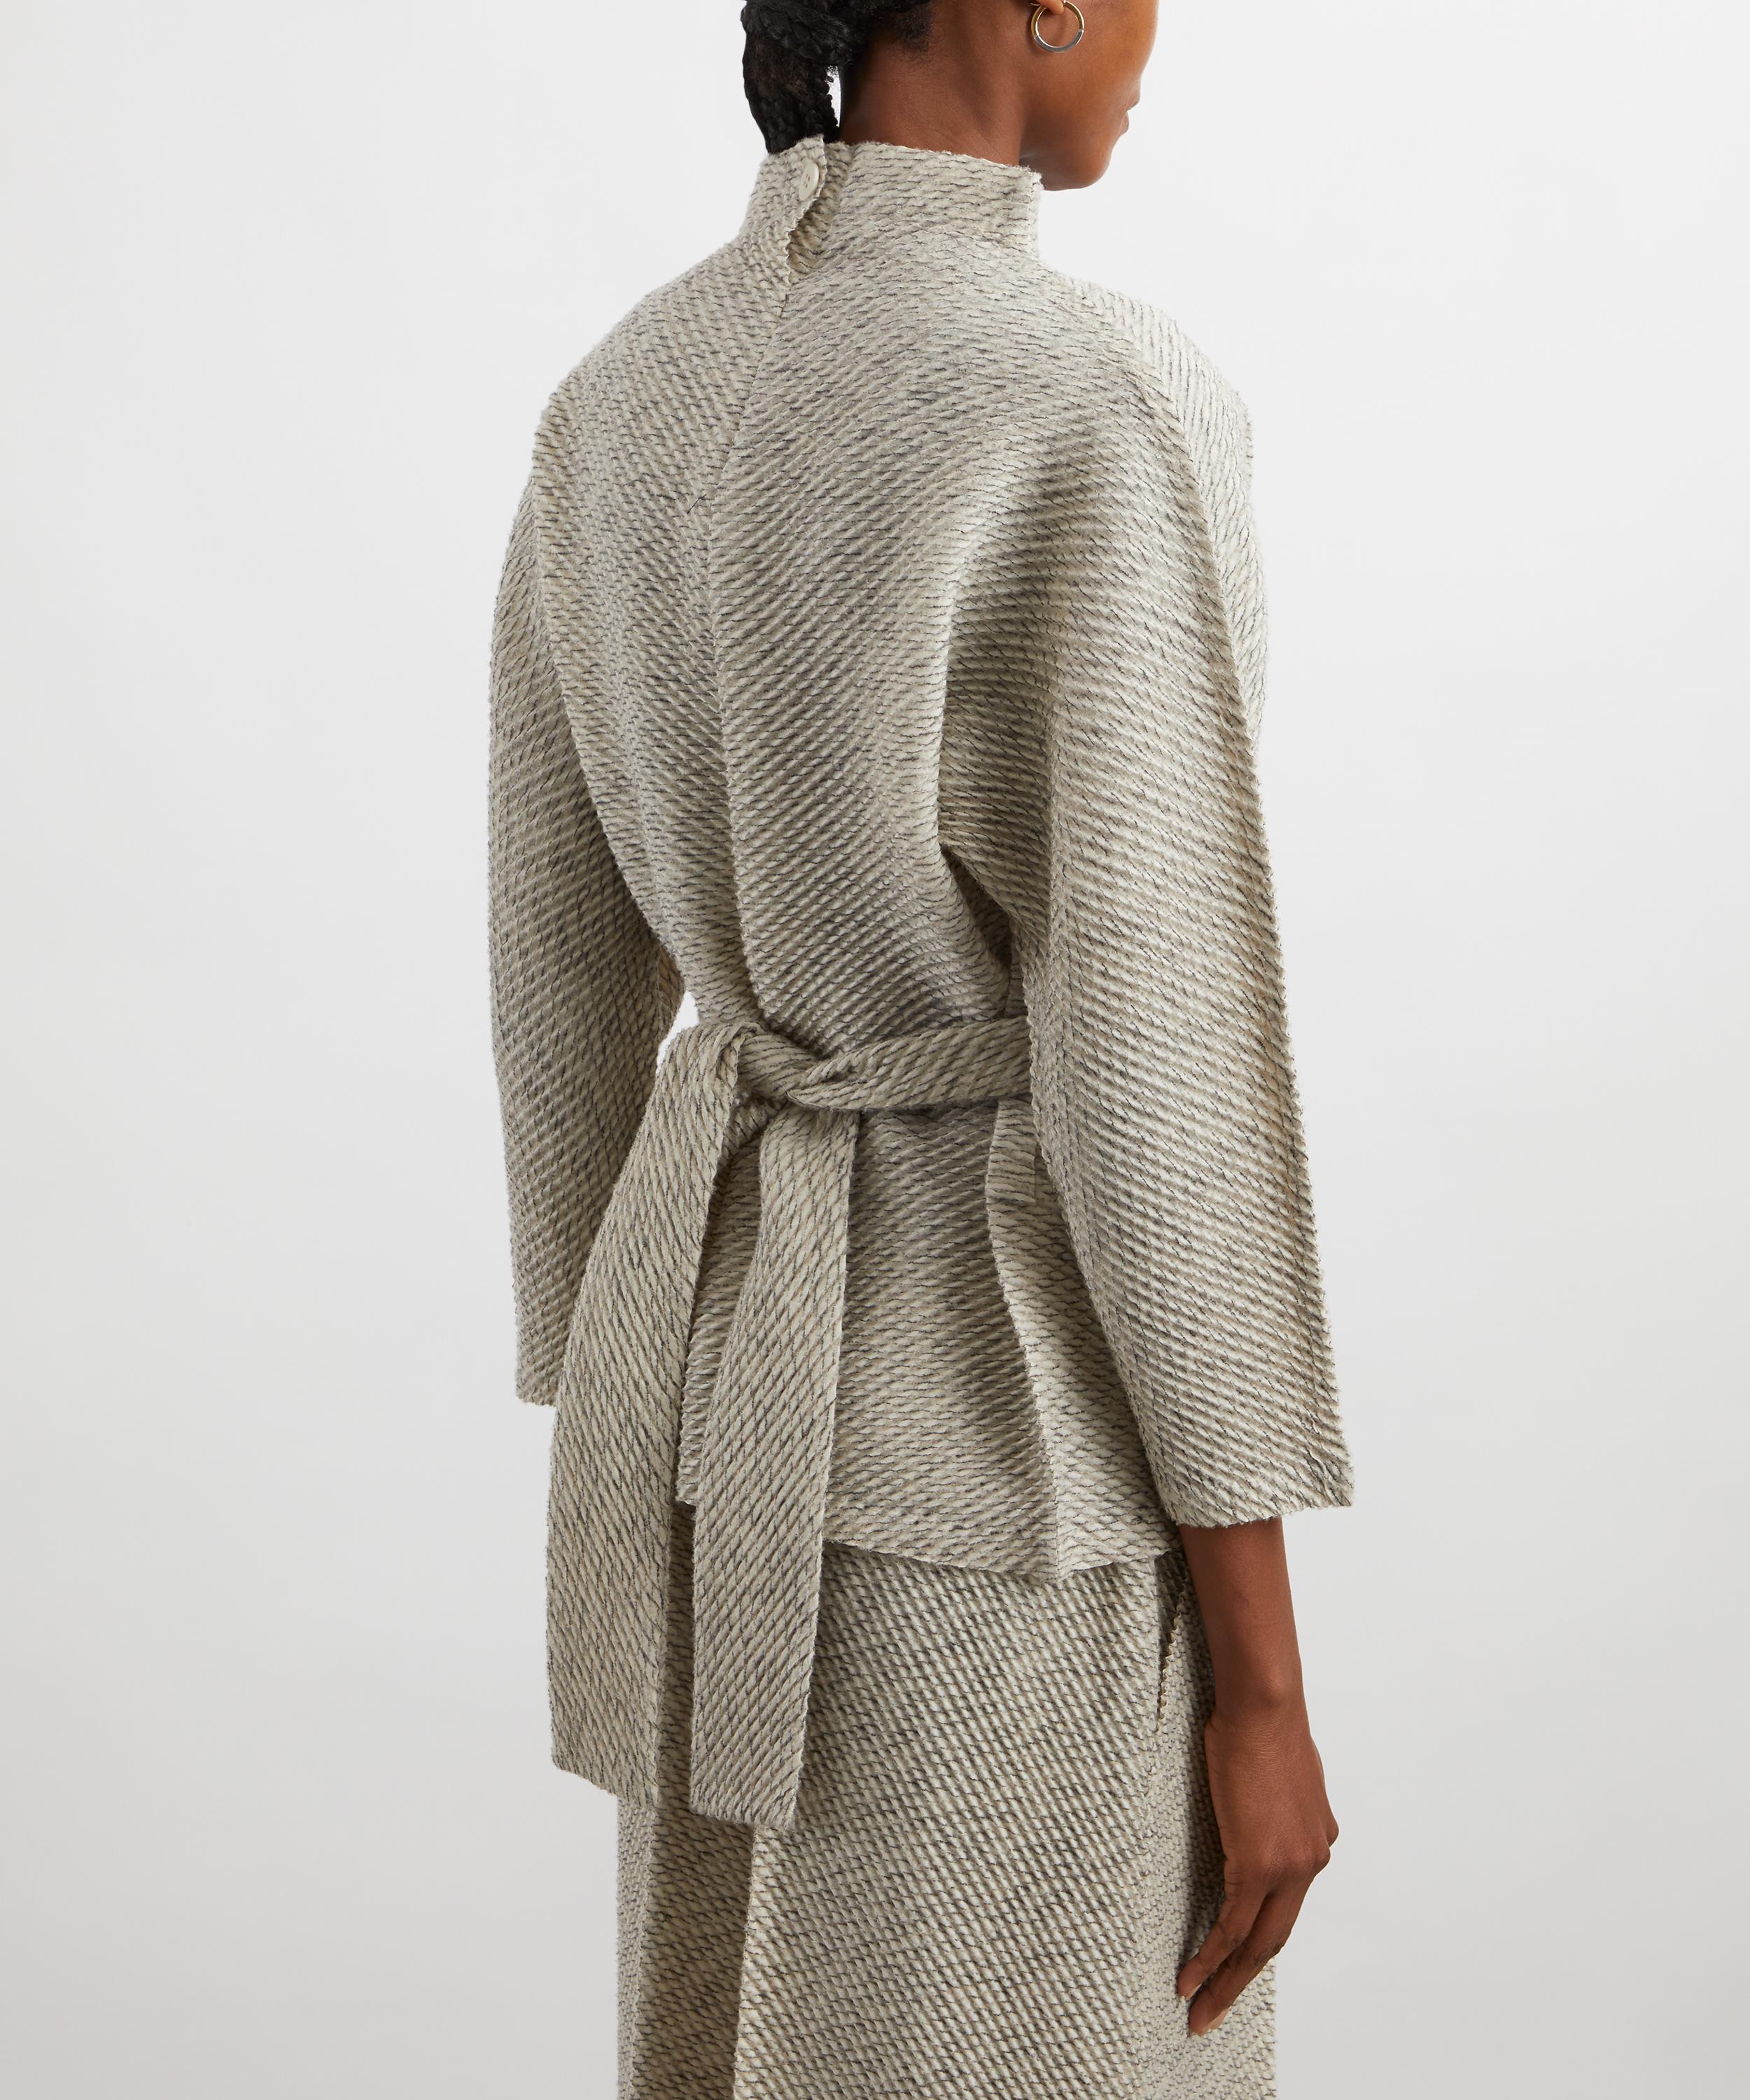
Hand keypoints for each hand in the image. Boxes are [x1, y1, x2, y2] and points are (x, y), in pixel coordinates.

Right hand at [1176, 1697, 1337, 2034]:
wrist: (1265, 1705)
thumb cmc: (1264, 1723)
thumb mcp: (1284, 1772)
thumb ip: (1282, 1804)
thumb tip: (1269, 1811)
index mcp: (1317, 1842)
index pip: (1284, 1906)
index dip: (1257, 1940)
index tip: (1232, 1964)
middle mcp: (1311, 1862)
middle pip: (1274, 1939)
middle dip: (1240, 1980)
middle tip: (1212, 2013)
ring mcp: (1289, 1868)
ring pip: (1256, 1942)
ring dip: (1224, 1981)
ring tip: (1198, 2010)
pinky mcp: (1260, 1866)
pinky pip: (1232, 1925)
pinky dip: (1210, 1956)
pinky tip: (1189, 1977)